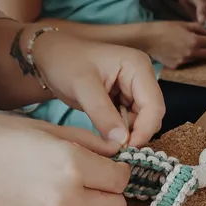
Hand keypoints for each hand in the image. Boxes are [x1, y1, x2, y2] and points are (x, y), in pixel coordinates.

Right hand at [0, 114, 131, 205]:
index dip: (117, 170)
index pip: (121, 179)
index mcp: (73, 164)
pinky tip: (34, 195)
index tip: (107, 164)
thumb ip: (90, 142)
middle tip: (95, 181)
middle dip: (111, 195)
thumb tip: (118, 151)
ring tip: (57, 185)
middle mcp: (65, 197)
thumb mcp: (48, 128)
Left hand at [30, 31, 164, 147]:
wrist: (51, 56)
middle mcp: (141, 77)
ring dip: (128, 135)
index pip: (154, 106)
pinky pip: (130, 122)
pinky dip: (121, 132)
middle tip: (115, 149)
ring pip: (142, 121)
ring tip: (107, 143)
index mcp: (138, 67)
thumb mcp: (81, 86)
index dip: (144, 130)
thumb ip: (102, 113)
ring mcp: (134, 89)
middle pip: (152, 115)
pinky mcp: (124, 100)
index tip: (126, 149)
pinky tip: (106, 136)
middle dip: (137, 134)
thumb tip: (121, 141)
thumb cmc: (65, 61)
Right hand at [142, 21, 205, 68]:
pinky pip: (186, 62)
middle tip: (200, 42)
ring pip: (197, 59)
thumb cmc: (164, 28)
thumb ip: (198, 28)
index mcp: (194, 41)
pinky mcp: (176, 66)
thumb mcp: (183, 24)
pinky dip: (185, 57)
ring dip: (196, 53)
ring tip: (186, 46)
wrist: (147, 39)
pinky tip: (177, 51)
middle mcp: (191, 53)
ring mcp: (184, 61)